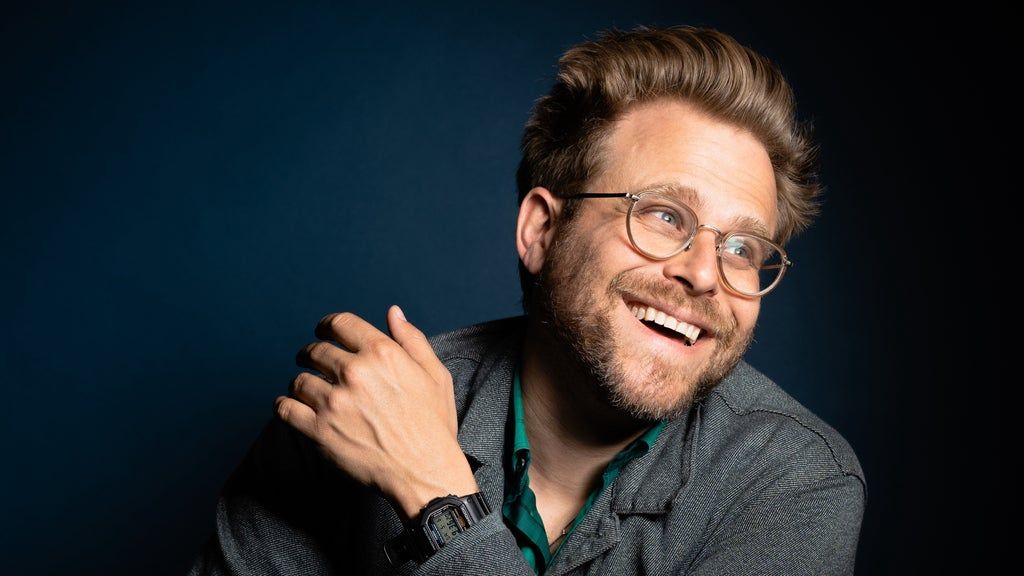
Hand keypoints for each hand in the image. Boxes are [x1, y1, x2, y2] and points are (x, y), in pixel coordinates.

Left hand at [276, 305, 477, 519]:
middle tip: (313, 363)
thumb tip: (393, 313)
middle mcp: (355, 373)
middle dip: (312, 354)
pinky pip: (286, 409)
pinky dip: (285, 406)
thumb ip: (412, 340)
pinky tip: (292, 407)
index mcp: (382, 353)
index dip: (327, 326)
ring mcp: (335, 402)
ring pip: (299, 380)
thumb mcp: (435, 375)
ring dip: (302, 383)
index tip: (324, 333)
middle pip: (315, 351)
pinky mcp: (320, 431)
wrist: (425, 472)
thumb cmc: (433, 425)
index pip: (339, 324)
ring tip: (309, 390)